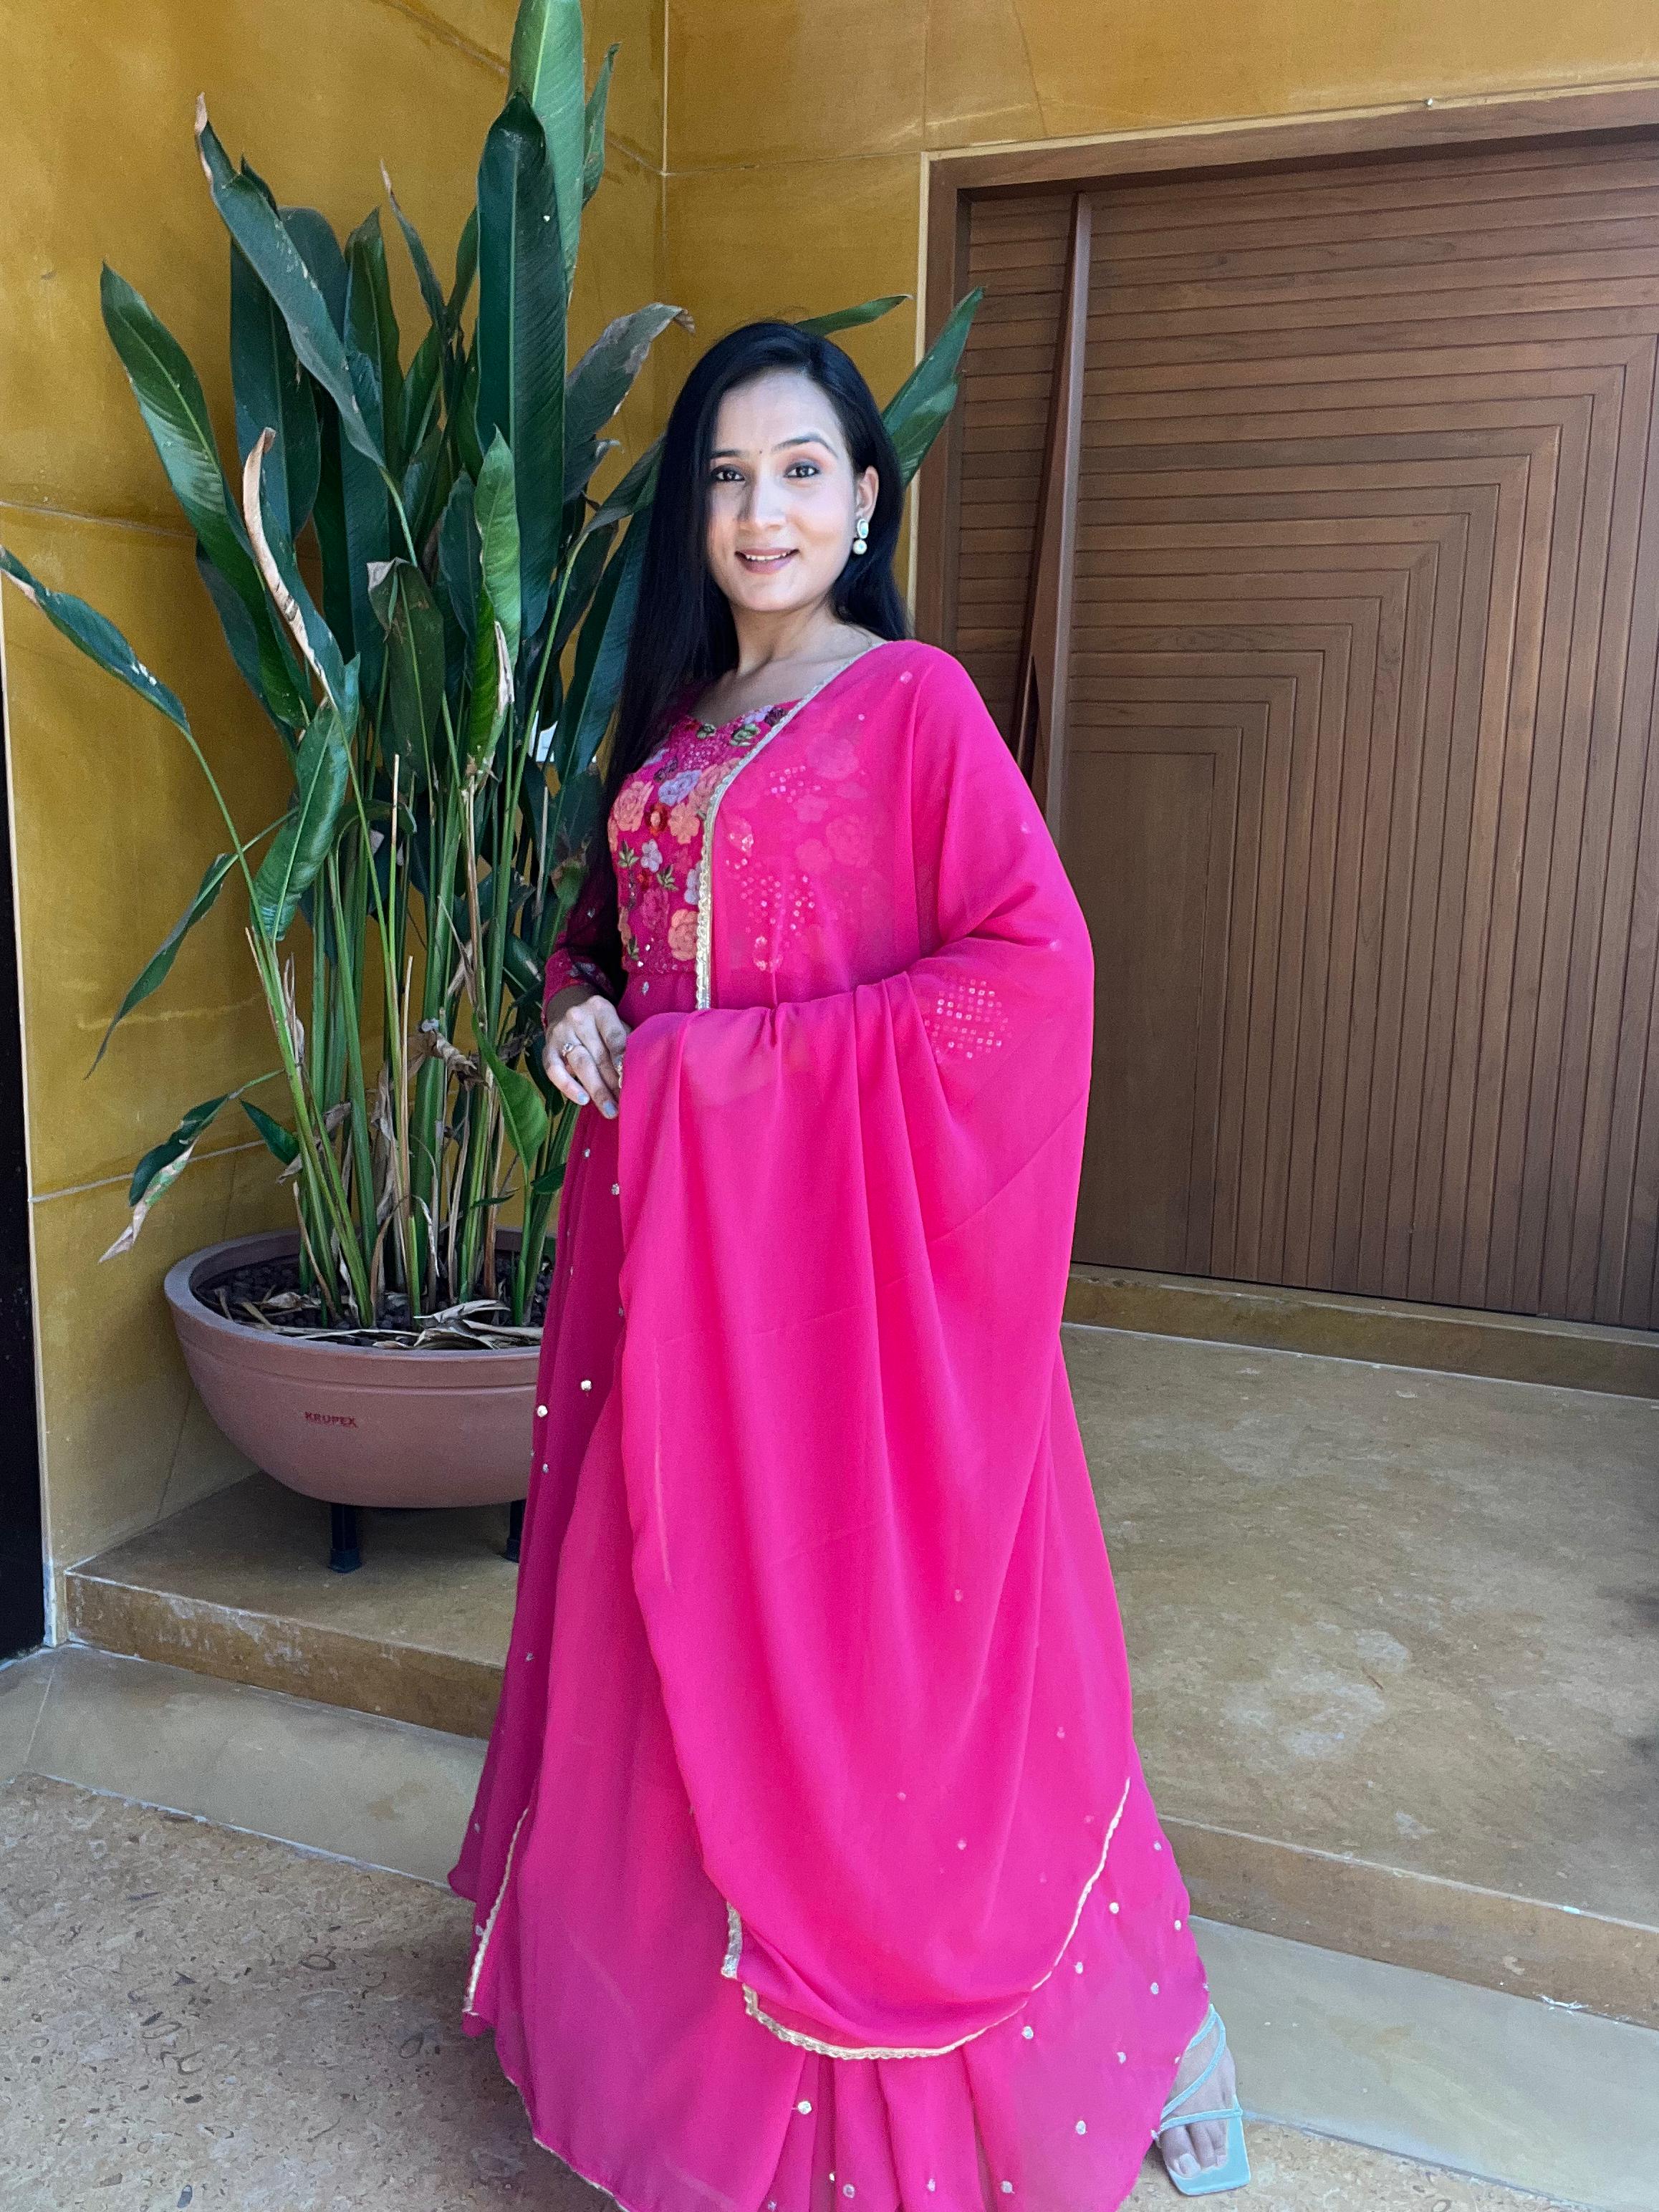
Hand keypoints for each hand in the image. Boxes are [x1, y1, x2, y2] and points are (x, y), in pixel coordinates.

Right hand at [543, 986, 629, 1117]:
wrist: (566, 1011)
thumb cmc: (600, 1024)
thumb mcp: (615, 1023)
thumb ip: (626, 1041)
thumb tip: (641, 1070)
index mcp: (599, 1009)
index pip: (613, 1036)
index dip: (622, 1058)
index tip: (630, 1078)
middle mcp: (578, 1018)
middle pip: (598, 1055)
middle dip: (613, 1082)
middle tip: (625, 1103)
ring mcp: (560, 1033)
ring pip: (581, 1064)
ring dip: (596, 1090)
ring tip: (609, 1109)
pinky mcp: (547, 1049)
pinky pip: (555, 1070)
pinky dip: (568, 1087)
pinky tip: (583, 1100)